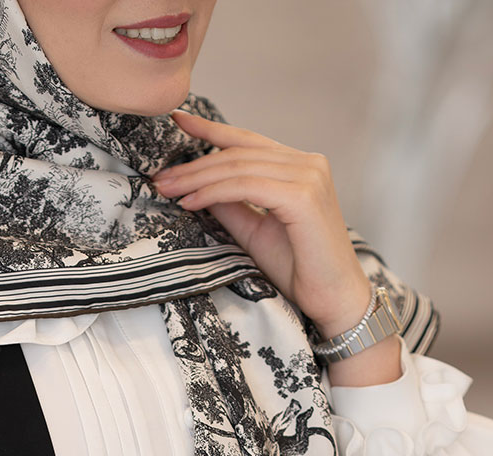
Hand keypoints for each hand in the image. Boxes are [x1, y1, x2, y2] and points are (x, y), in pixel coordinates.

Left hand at [155, 111, 372, 338]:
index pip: (248, 142)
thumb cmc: (299, 269)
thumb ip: (231, 205)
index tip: (178, 121)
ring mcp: (309, 176)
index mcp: (300, 167)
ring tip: (166, 188)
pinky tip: (190, 202)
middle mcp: (308, 163)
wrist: (332, 298)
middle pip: (238, 153)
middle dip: (194, 164)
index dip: (212, 130)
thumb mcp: (254, 232)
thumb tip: (198, 186)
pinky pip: (247, 186)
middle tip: (159, 176)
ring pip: (239, 167)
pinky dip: (214, 192)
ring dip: (197, 178)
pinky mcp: (303, 196)